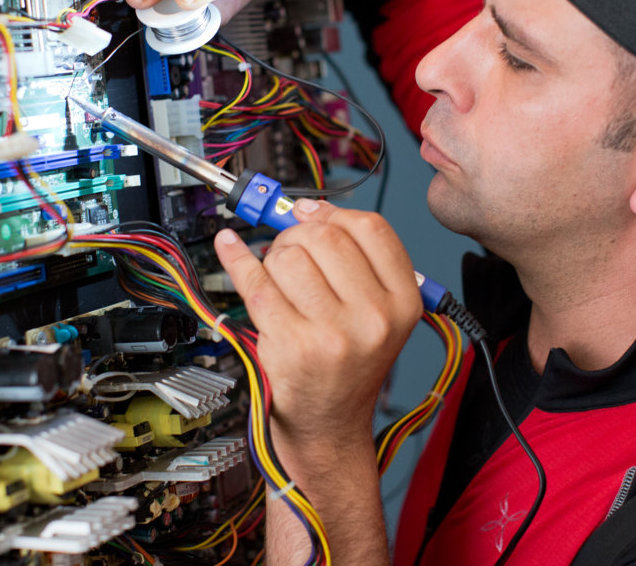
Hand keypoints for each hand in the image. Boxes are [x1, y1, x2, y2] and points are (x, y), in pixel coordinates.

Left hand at [213, 200, 423, 446]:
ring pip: (287, 257)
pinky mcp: (291, 345)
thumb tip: (307, 210)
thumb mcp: (379, 314)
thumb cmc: (351, 365)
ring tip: (278, 281)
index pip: (372, 229)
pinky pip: (255, 283)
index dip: (335, 213)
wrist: (331, 426)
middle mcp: (374, 318)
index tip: (311, 212)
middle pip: (325, 237)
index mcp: (404, 302)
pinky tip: (230, 249)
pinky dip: (236, 260)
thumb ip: (357, 261)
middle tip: (290, 253)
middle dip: (297, 235)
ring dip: (273, 260)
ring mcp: (333, 334)